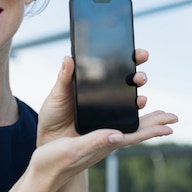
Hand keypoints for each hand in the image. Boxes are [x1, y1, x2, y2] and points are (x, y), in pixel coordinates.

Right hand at [32, 110, 177, 191]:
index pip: (135, 136)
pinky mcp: (89, 140)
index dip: (154, 129)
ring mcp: (98, 143)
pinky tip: (124, 118)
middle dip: (155, 122)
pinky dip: (125, 120)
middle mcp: (105, 143)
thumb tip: (117, 135)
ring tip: (156, 113)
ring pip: (127, 129)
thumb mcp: (73, 149)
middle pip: (136, 132)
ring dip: (142, 121)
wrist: (41, 176)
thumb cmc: (54, 163)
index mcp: (104, 144)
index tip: (171, 124)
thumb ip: (94, 141)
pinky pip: (114, 127)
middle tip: (172, 115)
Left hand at [36, 49, 151, 146]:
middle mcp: (105, 93)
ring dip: (139, 89)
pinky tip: (140, 102)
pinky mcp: (112, 125)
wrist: (51, 138)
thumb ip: (64, 77)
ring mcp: (110, 109)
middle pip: (128, 80)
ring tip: (138, 83)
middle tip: (138, 73)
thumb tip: (68, 58)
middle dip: (138, 73)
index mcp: (92, 82)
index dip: (129, 57)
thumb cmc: (53, 114)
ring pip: (132, 96)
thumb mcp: (57, 93)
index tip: (137, 53)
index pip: (114, 66)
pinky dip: (137, 108)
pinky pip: (129, 116)